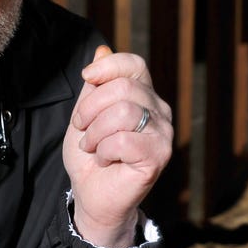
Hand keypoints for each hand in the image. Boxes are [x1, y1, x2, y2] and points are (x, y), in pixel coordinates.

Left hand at [63, 46, 173, 247]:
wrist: (92, 196)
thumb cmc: (90, 156)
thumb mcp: (85, 115)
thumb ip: (94, 86)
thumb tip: (102, 50)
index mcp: (144, 96)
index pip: (134, 65)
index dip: (108, 67)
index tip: (87, 79)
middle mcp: (160, 111)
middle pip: (123, 88)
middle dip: (91, 109)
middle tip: (83, 130)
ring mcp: (164, 134)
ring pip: (124, 113)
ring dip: (96, 133)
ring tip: (93, 147)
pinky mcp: (160, 156)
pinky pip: (125, 140)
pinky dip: (104, 151)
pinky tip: (106, 160)